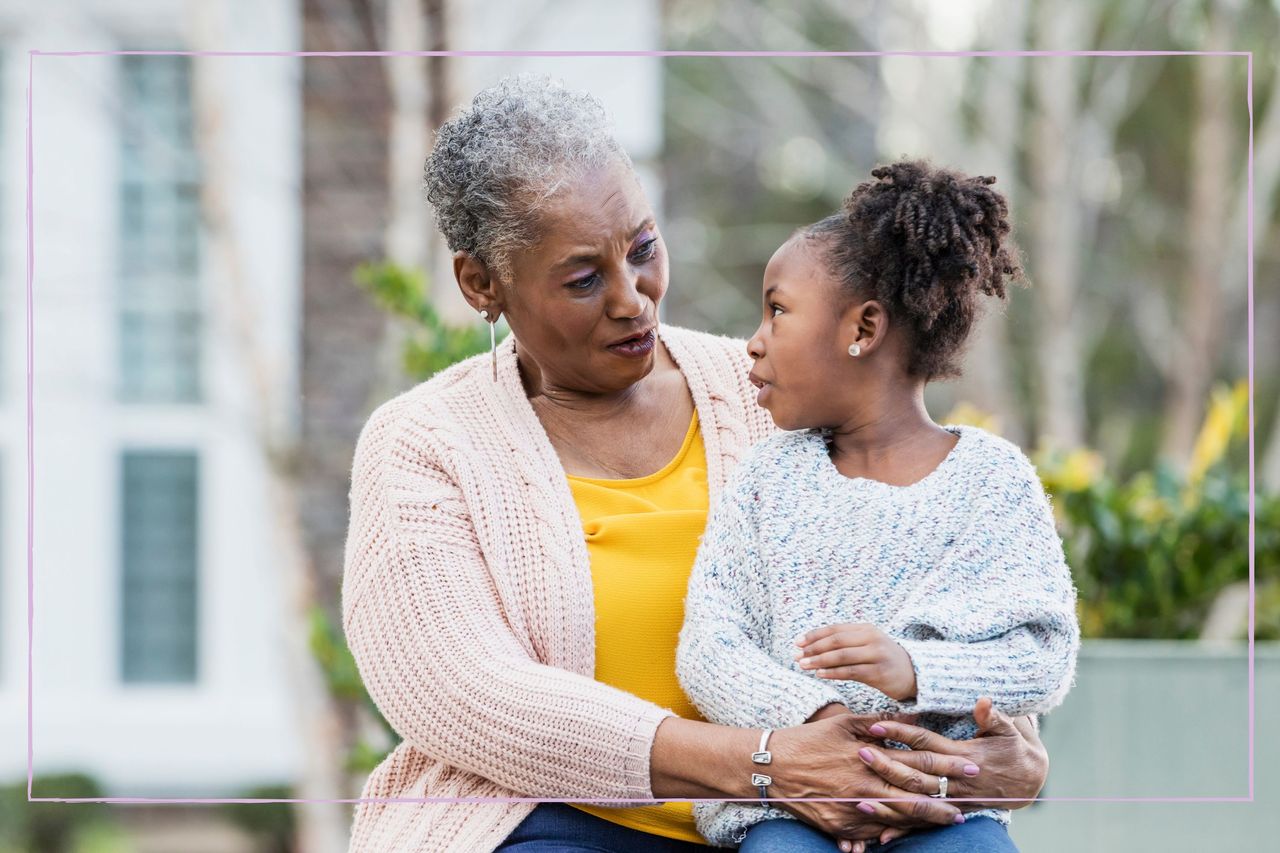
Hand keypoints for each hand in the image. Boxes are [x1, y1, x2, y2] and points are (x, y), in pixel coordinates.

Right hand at [764, 715, 979, 847]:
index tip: (970, 769)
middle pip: (914, 800)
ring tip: (946, 820)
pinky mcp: (840, 826)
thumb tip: (911, 715)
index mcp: (869, 759)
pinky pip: (872, 834)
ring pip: (898, 820)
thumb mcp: (845, 722)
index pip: (917, 766)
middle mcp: (864, 787)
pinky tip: (906, 833)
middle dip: (944, 803)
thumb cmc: (809, 739)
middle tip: (966, 805)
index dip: (946, 769)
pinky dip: (891, 834)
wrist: (772, 766)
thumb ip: (880, 721)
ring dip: (924, 821)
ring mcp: (852, 810)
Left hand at [794, 623, 917, 701]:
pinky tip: (820, 674)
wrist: (915, 674)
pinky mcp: (879, 672)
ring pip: (841, 655)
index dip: (814, 635)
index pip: (835, 629)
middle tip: (797, 655)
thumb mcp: (867, 645)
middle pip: (836, 641)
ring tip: (803, 665)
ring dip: (819, 660)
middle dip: (813, 648)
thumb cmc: (884, 660)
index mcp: (866, 629)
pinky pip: (851, 671)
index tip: (797, 642)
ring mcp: (876, 654)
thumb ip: (846, 643)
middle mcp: (871, 638)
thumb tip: (812, 647)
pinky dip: (833, 672)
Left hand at [848, 697, 1047, 810]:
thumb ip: (993, 716)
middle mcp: (954, 779)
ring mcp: (953, 799)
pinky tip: (882, 838)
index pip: (925, 742)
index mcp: (962, 754)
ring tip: (859, 799)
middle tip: (859, 753)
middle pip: (915, 773)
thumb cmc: (1013, 748)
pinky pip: (925, 823)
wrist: (1029, 780)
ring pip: (916, 801)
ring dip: (889, 801)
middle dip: (887, 764)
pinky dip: (904, 830)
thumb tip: (984, 701)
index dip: (901, 733)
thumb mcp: (1008, 729)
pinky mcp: (953, 813)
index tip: (877, 725)